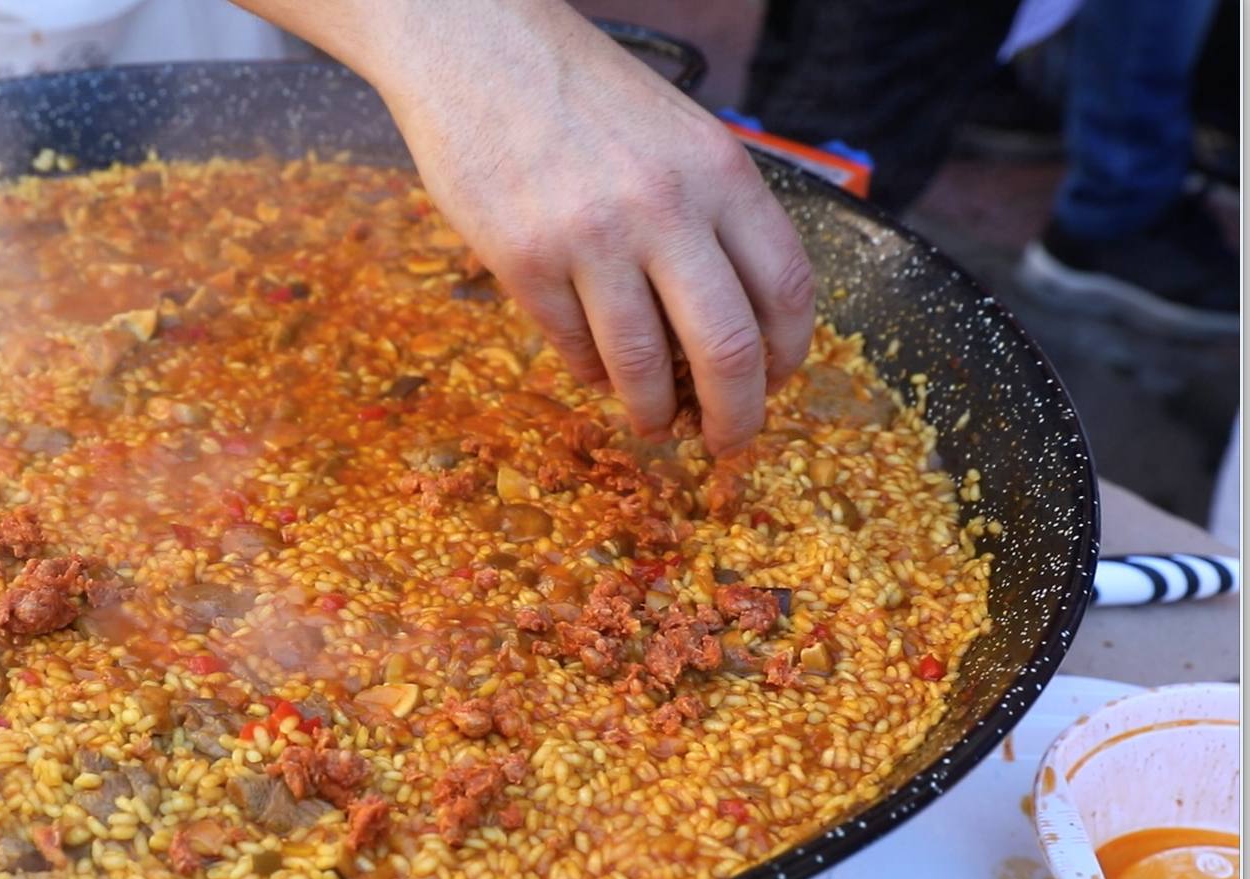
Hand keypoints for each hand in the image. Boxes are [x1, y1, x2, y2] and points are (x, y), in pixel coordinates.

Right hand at [237, 0, 815, 454]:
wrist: (478, 48)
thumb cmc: (580, 92)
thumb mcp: (676, 133)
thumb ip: (711, 212)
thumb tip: (735, 316)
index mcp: (719, 172)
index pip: (786, 288)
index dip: (789, 355)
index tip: (775, 382)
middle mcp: (665, 207)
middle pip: (728, 347)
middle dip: (736, 416)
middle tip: (727, 441)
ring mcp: (592, 238)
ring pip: (643, 364)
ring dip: (653, 410)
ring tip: (651, 421)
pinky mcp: (524, 261)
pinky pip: (573, 347)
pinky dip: (589, 371)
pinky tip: (591, 367)